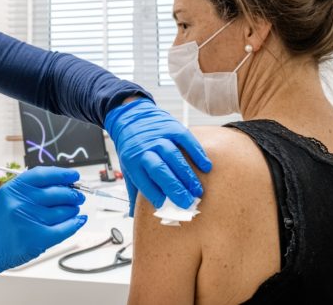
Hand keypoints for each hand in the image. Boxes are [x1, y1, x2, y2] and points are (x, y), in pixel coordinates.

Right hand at [0, 166, 86, 287]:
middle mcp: (21, 201)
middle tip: (77, 197)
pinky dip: (74, 224)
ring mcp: (29, 220)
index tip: (73, 177)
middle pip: (57, 193)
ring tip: (74, 210)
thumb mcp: (8, 197)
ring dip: (72, 210)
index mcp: (14, 188)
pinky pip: (63, 229)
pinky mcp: (36, 238)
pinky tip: (78, 221)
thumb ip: (31, 190)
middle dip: (72, 195)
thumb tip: (62, 186)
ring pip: (62, 211)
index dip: (63, 174)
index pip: (44, 174)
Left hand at [104, 98, 211, 214]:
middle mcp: (145, 149)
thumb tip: (132, 215)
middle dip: (175, 187)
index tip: (166, 206)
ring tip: (198, 190)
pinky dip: (197, 153)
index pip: (144, 181)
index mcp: (133, 162)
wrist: (130, 117)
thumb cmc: (132, 148)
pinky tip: (206, 166)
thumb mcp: (127, 168)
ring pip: (174, 157)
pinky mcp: (172, 128)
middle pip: (160, 170)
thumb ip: (133, 190)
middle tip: (188, 202)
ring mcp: (159, 137)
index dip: (155, 194)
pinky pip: (186, 141)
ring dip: (187, 175)